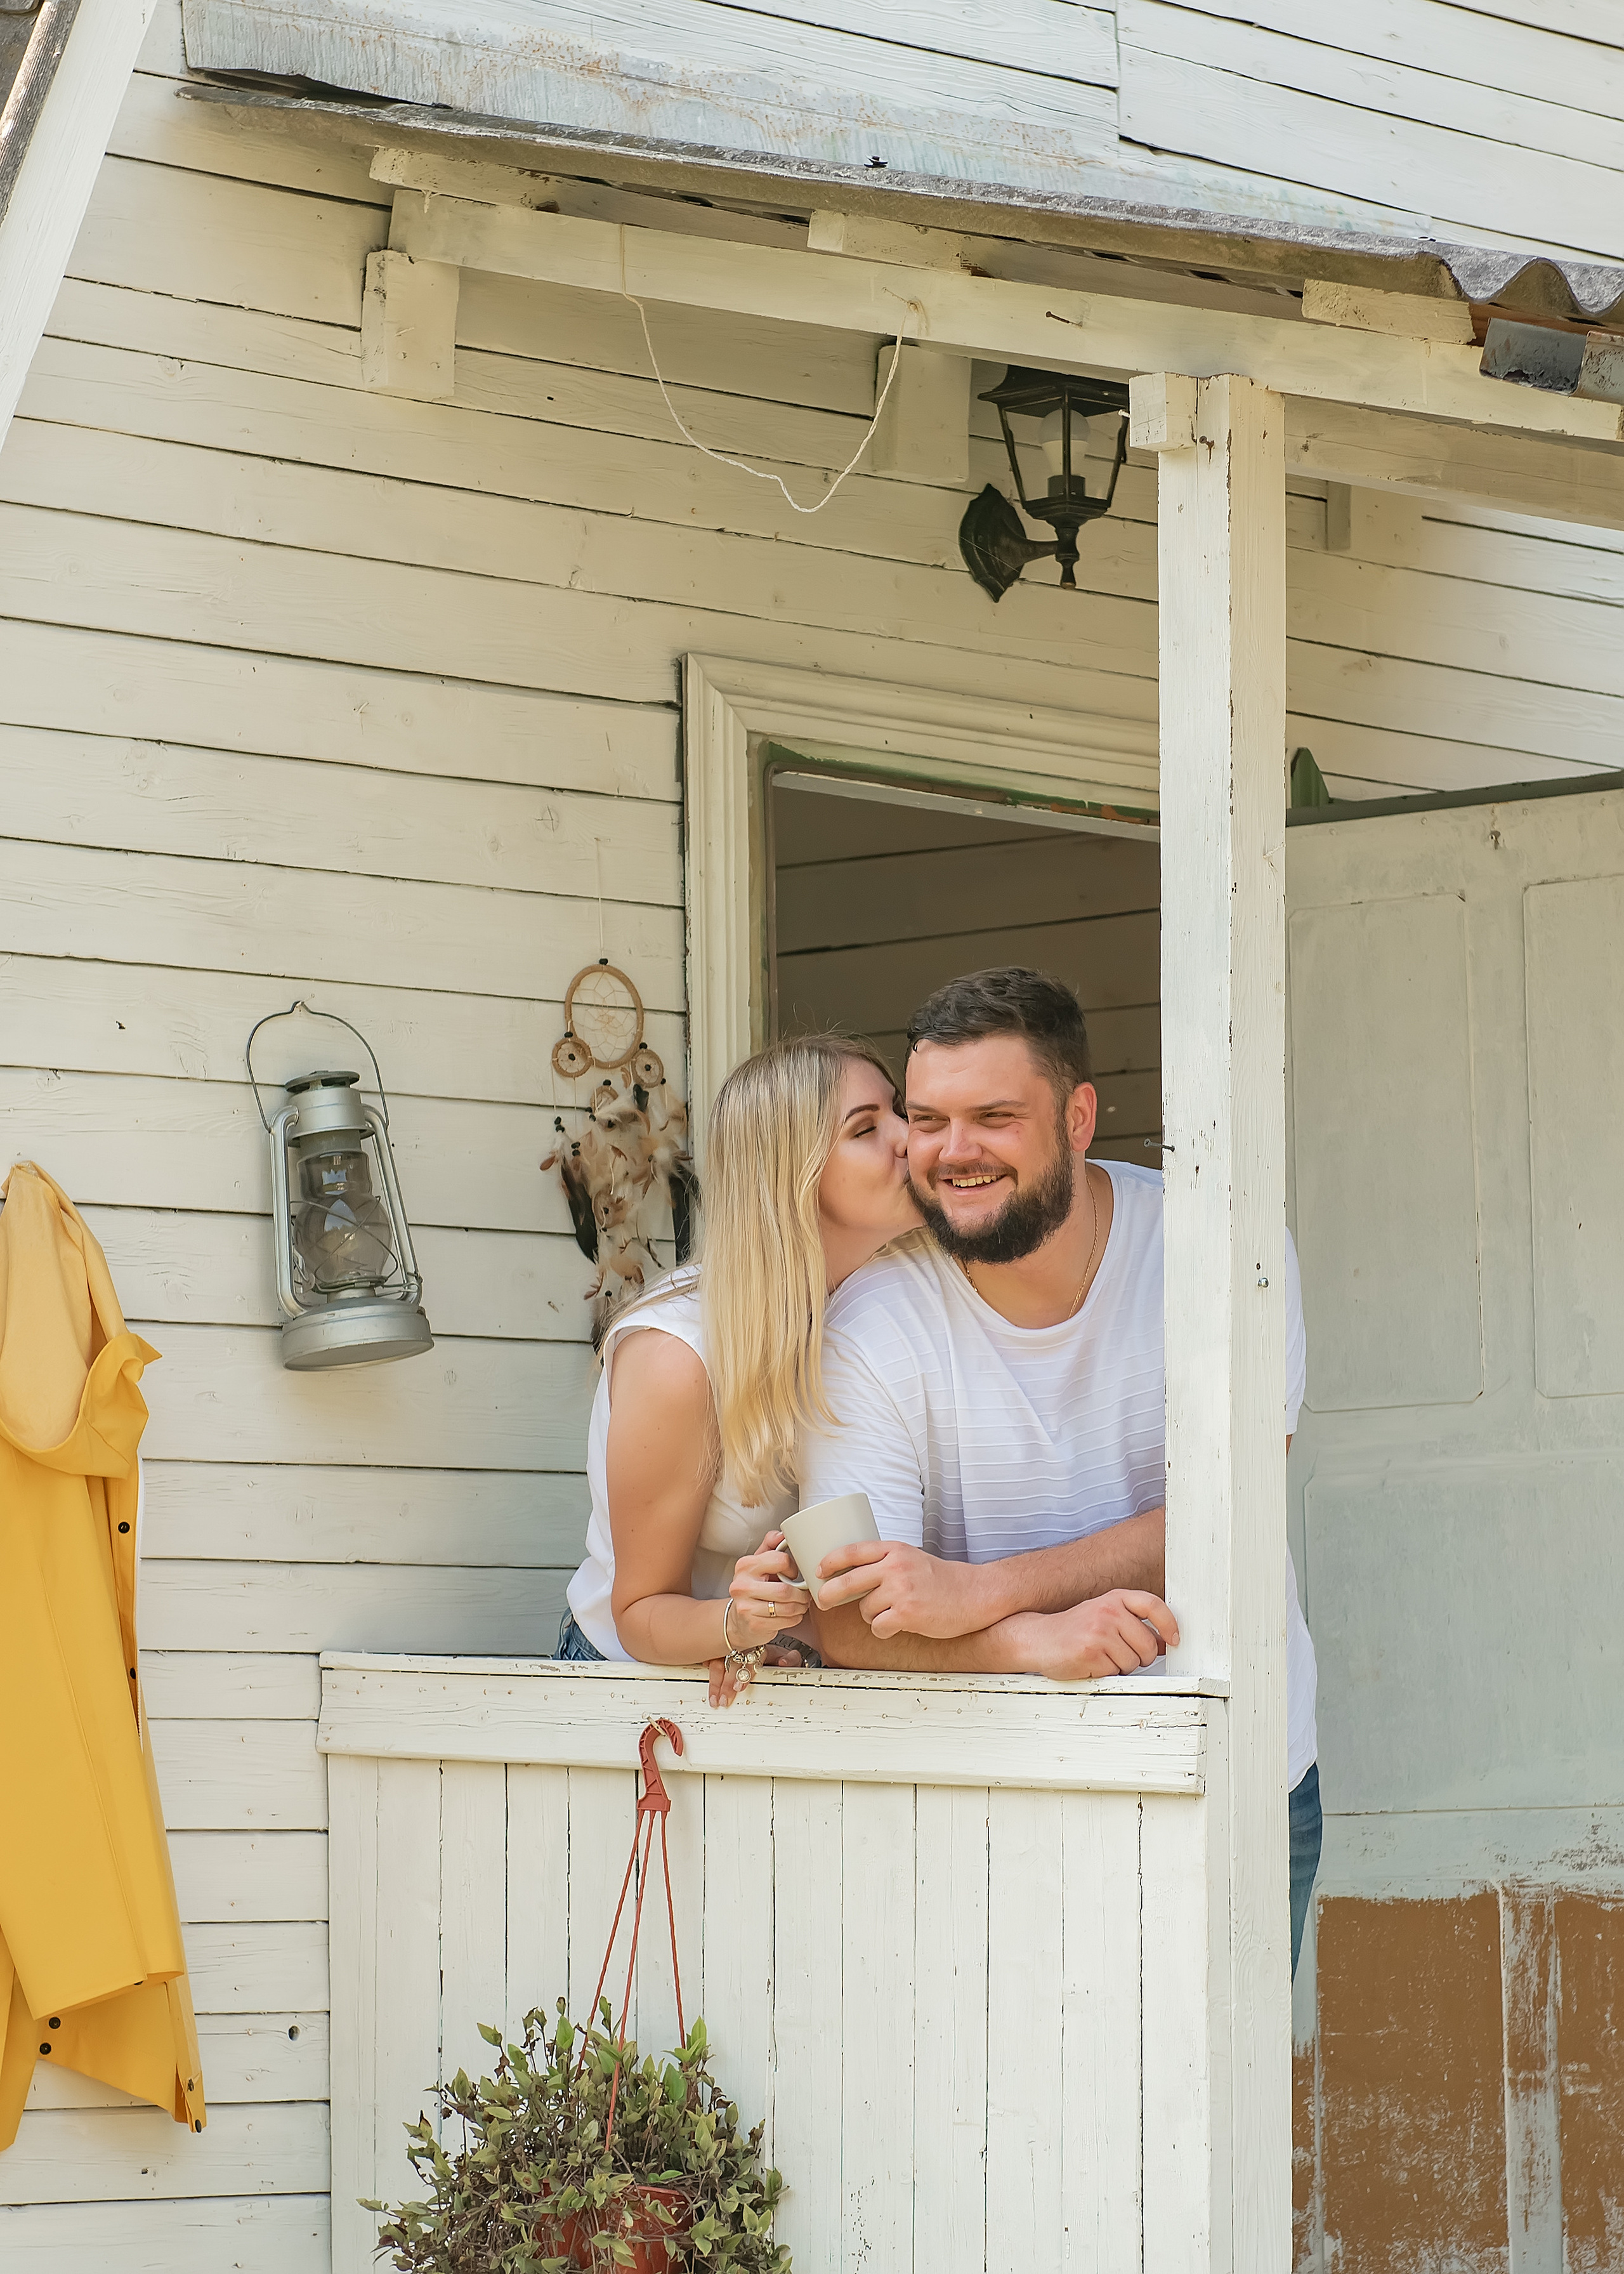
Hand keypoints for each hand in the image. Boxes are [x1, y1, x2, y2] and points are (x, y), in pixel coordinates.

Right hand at [706, 1641, 806, 1708]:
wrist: (773, 1645)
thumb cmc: (779, 1656)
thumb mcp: (790, 1657)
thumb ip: (792, 1660)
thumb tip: (783, 1662)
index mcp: (760, 1647)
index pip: (750, 1659)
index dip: (745, 1674)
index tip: (739, 1687)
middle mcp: (744, 1647)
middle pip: (732, 1664)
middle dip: (726, 1683)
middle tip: (723, 1699)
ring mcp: (732, 1649)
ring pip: (720, 1662)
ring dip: (715, 1681)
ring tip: (714, 1698)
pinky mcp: (724, 1651)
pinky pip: (712, 1656)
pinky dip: (707, 1664)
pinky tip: (703, 1670)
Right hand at [725, 1532, 811, 1653]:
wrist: (738, 1619)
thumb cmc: (753, 1588)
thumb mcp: (758, 1563)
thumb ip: (770, 1546)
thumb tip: (781, 1534)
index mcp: (745, 1565)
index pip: (780, 1560)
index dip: (793, 1568)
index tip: (793, 1574)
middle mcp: (742, 1586)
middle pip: (785, 1589)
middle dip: (801, 1593)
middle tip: (804, 1594)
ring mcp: (746, 1607)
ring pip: (787, 1607)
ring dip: (800, 1606)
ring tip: (800, 1604)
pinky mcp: (754, 1624)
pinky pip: (785, 1621)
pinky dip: (795, 1618)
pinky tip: (792, 1614)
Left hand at [816, 1540, 984, 1638]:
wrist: (974, 1594)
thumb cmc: (941, 1579)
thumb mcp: (911, 1558)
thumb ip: (885, 1562)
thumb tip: (850, 1573)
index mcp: (895, 1550)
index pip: (853, 1550)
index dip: (830, 1561)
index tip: (819, 1571)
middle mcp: (896, 1567)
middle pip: (847, 1581)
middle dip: (829, 1594)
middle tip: (824, 1602)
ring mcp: (901, 1590)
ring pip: (864, 1608)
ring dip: (872, 1615)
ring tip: (892, 1612)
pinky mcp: (907, 1613)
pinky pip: (878, 1626)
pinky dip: (884, 1629)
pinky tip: (898, 1625)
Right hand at [1017, 1590, 1179, 1680]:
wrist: (1036, 1638)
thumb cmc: (1074, 1630)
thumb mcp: (1105, 1617)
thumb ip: (1133, 1625)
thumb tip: (1166, 1641)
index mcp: (1114, 1599)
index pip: (1152, 1605)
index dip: (1168, 1624)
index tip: (1174, 1640)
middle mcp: (1108, 1611)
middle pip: (1148, 1645)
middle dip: (1140, 1657)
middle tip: (1119, 1655)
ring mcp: (1099, 1631)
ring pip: (1134, 1663)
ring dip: (1121, 1667)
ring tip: (1100, 1657)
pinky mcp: (1090, 1653)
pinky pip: (1114, 1673)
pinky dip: (1105, 1674)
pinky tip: (1089, 1664)